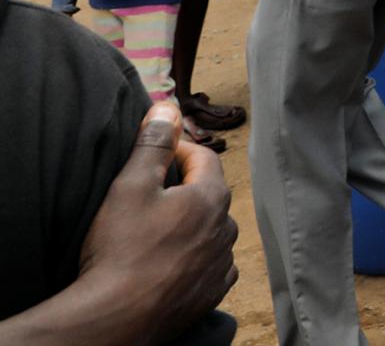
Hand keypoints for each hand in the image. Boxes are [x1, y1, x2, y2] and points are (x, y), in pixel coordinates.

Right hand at [75, 100, 238, 339]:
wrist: (117, 317)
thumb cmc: (121, 248)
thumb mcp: (131, 185)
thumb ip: (153, 144)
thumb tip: (168, 107)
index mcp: (211, 198)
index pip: (205, 157)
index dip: (179, 149)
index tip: (155, 153)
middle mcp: (227, 229)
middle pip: (210, 194)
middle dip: (185, 187)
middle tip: (151, 193)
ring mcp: (221, 263)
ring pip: (212, 230)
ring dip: (191, 224)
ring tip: (157, 231)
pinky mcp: (212, 292)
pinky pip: (210, 264)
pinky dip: (195, 257)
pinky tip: (170, 261)